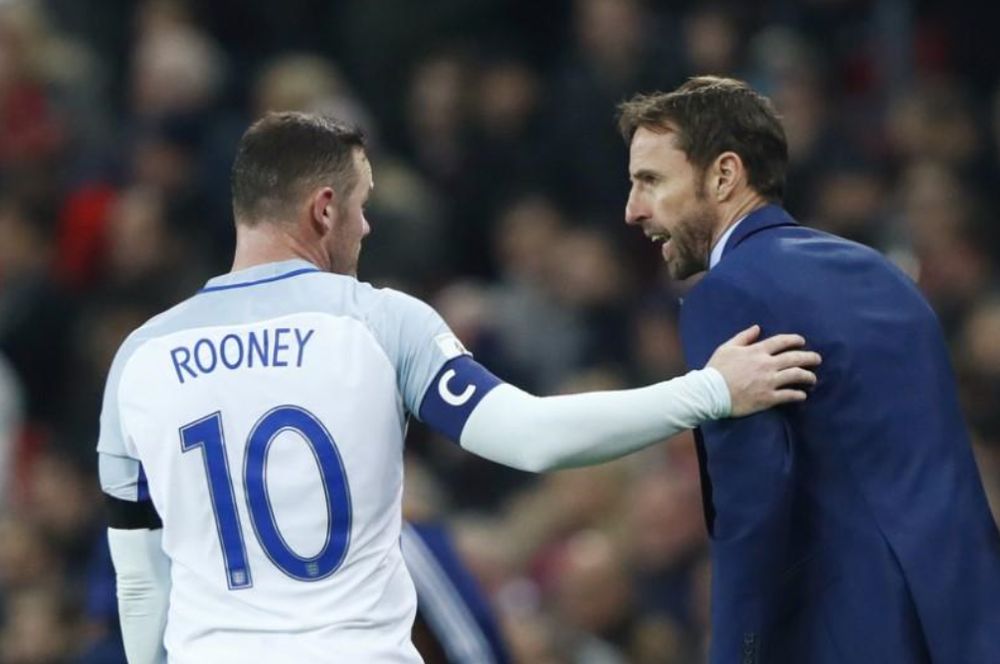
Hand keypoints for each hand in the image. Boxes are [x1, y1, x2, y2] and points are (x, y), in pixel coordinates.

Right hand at [707, 325, 821, 416]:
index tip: (802, 341)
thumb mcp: (727, 348)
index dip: (794, 340)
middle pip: (795, 358)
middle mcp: (767, 365)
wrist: (710, 392)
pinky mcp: (768, 398)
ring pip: (796, 376)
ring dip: (808, 376)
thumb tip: (757, 327)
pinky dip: (798, 395)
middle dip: (810, 357)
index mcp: (757, 351)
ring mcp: (769, 382)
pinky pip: (789, 395)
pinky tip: (803, 395)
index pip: (782, 342)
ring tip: (813, 378)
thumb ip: (743, 337)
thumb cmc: (716, 369)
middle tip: (817, 359)